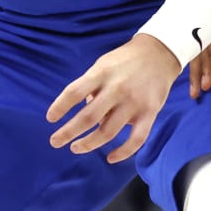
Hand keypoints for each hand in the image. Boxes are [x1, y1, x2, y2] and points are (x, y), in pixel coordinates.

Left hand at [47, 33, 181, 162]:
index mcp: (101, 74)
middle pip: (88, 117)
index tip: (50, 119)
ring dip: (88, 144)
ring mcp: (134, 102)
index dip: (59, 107)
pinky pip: (136, 139)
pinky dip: (123, 152)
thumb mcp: (103, 65)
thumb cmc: (125, 61)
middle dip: (68, 133)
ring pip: (107, 132)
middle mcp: (117, 88)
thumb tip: (82, 113)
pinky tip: (110, 158)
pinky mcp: (150, 112)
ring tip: (75, 148)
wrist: (159, 53)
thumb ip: (90, 86)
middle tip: (55, 141)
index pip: (74, 92)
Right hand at [188, 0, 210, 99]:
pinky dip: (201, 53)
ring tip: (198, 87)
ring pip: (196, 40)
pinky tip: (205, 68)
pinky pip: (201, 35)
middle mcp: (209, 7)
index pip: (208, 31)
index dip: (209, 52)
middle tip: (198, 92)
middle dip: (197, 68)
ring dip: (197, 64)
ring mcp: (207, 10)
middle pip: (196, 40)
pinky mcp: (210, 13)